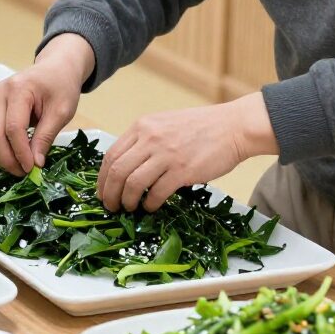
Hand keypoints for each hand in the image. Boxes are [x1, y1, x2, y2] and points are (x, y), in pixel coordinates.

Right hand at [0, 34, 94, 174]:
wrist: (55, 68)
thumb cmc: (61, 86)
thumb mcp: (61, 111)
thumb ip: (46, 136)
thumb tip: (34, 164)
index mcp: (18, 88)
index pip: (13, 128)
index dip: (21, 152)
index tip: (32, 169)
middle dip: (7, 159)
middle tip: (25, 173)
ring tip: (19, 167)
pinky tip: (12, 156)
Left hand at [97, 92, 278, 212]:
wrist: (232, 127)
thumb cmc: (200, 128)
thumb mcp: (164, 124)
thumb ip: (144, 141)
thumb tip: (125, 168)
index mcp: (142, 126)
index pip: (111, 155)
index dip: (102, 178)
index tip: (102, 192)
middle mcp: (150, 138)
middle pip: (117, 171)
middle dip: (109, 193)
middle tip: (110, 206)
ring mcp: (166, 154)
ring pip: (133, 183)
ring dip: (127, 201)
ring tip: (129, 208)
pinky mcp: (183, 170)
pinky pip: (157, 192)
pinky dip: (150, 203)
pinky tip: (151, 206)